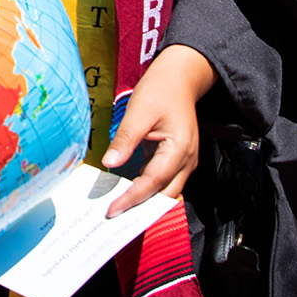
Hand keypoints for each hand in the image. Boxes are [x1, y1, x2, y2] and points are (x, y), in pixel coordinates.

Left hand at [101, 44, 214, 216]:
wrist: (179, 79)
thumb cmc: (160, 91)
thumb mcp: (138, 112)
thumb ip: (125, 140)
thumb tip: (110, 163)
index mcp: (179, 149)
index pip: (153, 183)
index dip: (131, 199)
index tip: (112, 210)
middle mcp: (187, 160)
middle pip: (165, 196)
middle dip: (141, 209)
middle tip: (114, 218)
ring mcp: (184, 162)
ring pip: (166, 192)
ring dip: (145, 202)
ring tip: (119, 210)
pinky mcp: (177, 160)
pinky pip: (163, 181)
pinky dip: (147, 190)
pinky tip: (128, 193)